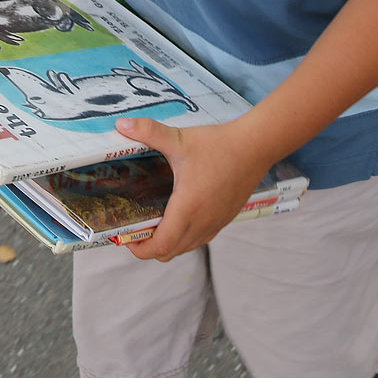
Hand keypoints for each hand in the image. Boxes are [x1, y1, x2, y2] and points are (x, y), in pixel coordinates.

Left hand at [114, 116, 266, 260]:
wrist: (256, 146)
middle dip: (148, 246)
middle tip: (136, 227)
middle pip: (169, 253)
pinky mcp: (225, 219)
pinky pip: (200, 239)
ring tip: (154, 221)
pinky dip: (184, 236)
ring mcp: (215, 223)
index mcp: (187, 209)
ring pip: (185, 247)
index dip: (139, 248)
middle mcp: (202, 222)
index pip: (160, 246)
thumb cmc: (219, 145)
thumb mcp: (179, 138)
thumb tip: (121, 124)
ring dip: (167, 242)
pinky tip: (178, 215)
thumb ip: (148, 131)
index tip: (126, 236)